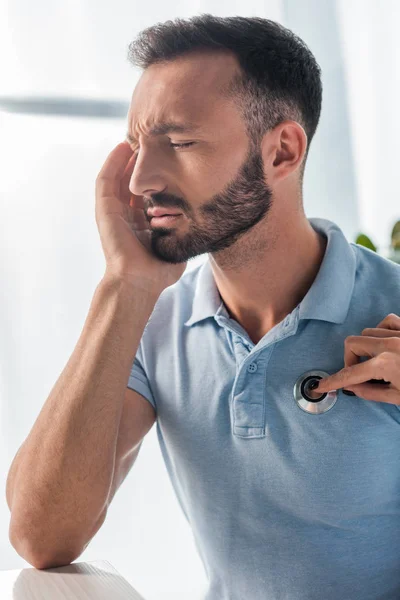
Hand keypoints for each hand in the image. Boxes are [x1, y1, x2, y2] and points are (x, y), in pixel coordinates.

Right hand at [95, 141, 186, 292]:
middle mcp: (126, 215)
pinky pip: (106, 180)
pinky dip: (112, 162)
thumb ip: (187, 232)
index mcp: (141, 223)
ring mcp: (113, 212)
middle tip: (154, 138)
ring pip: (118, 175)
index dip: (157, 174)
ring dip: (126, 156)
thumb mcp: (178, 244)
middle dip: (141, 160)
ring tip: (138, 136)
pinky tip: (123, 146)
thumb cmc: (159, 271)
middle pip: (132, 179)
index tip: (170, 156)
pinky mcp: (104, 209)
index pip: (148, 192)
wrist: (139, 282)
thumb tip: (209, 223)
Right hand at [315, 313, 399, 404]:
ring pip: (367, 332)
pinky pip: (386, 321)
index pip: (350, 374)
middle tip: (361, 375)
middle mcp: (389, 345)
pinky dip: (380, 330)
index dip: (332, 381)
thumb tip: (352, 387)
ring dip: (365, 347)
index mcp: (385, 364)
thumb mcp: (398, 398)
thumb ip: (371, 392)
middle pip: (352, 344)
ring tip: (375, 360)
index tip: (320, 385)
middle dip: (351, 360)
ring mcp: (399, 334)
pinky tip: (383, 343)